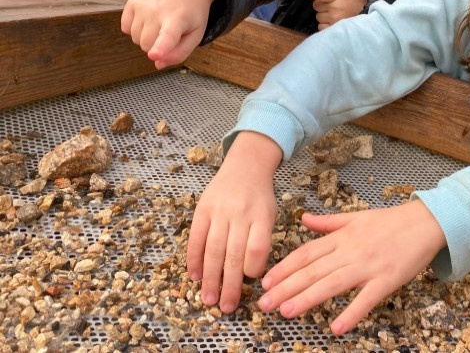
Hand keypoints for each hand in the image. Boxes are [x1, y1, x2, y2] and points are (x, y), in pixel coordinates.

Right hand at [121, 0, 218, 68]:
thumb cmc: (191, 14)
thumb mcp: (195, 35)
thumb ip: (179, 53)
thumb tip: (157, 64)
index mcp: (178, 19)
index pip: (168, 36)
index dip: (161, 47)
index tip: (154, 55)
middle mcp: (157, 10)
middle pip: (146, 45)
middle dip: (155, 46)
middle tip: (168, 33)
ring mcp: (142, 4)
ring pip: (135, 38)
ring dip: (146, 38)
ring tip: (159, 24)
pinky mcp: (131, 1)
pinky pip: (125, 28)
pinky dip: (134, 29)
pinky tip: (148, 19)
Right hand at [186, 131, 282, 312]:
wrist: (245, 166)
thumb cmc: (260, 198)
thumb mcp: (270, 214)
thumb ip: (261, 240)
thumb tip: (249, 274)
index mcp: (262, 215)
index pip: (257, 246)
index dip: (253, 267)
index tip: (251, 282)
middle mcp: (240, 213)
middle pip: (233, 254)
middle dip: (229, 284)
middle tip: (226, 308)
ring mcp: (219, 211)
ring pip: (212, 249)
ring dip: (209, 278)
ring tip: (208, 299)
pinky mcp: (202, 209)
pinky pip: (195, 238)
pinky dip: (194, 259)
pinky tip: (194, 276)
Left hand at [258, 200, 445, 334]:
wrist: (425, 222)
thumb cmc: (390, 221)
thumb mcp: (356, 216)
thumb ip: (328, 222)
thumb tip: (303, 218)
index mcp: (342, 236)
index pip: (307, 252)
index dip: (285, 267)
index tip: (266, 281)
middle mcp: (351, 251)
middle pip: (313, 270)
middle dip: (286, 287)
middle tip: (265, 304)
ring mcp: (368, 265)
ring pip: (333, 283)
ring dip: (308, 298)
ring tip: (286, 312)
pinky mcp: (387, 279)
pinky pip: (367, 299)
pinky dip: (352, 313)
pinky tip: (337, 328)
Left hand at [301, 0, 368, 30]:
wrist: (367, 24)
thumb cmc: (360, 5)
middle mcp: (333, 8)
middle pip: (316, 5)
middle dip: (321, 5)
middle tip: (332, 5)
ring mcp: (332, 20)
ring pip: (318, 16)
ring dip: (323, 15)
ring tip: (335, 15)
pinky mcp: (331, 30)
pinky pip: (320, 26)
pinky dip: (325, 25)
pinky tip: (334, 23)